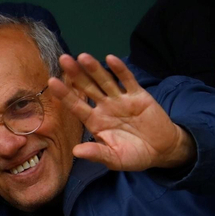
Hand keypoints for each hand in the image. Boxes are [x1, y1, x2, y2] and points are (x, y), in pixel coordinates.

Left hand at [49, 53, 195, 170]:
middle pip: (88, 88)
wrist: (162, 150)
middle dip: (76, 75)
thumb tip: (75, 152)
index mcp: (96, 122)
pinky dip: (120, 70)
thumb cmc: (135, 155)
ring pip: (105, 81)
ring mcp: (121, 99)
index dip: (65, 94)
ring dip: (95, 69)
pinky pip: (127, 81)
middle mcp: (105, 107)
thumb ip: (97, 154)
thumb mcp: (115, 159)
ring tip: (83, 56)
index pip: (77, 106)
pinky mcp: (138, 95)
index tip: (52, 82)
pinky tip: (110, 59)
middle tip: (63, 59)